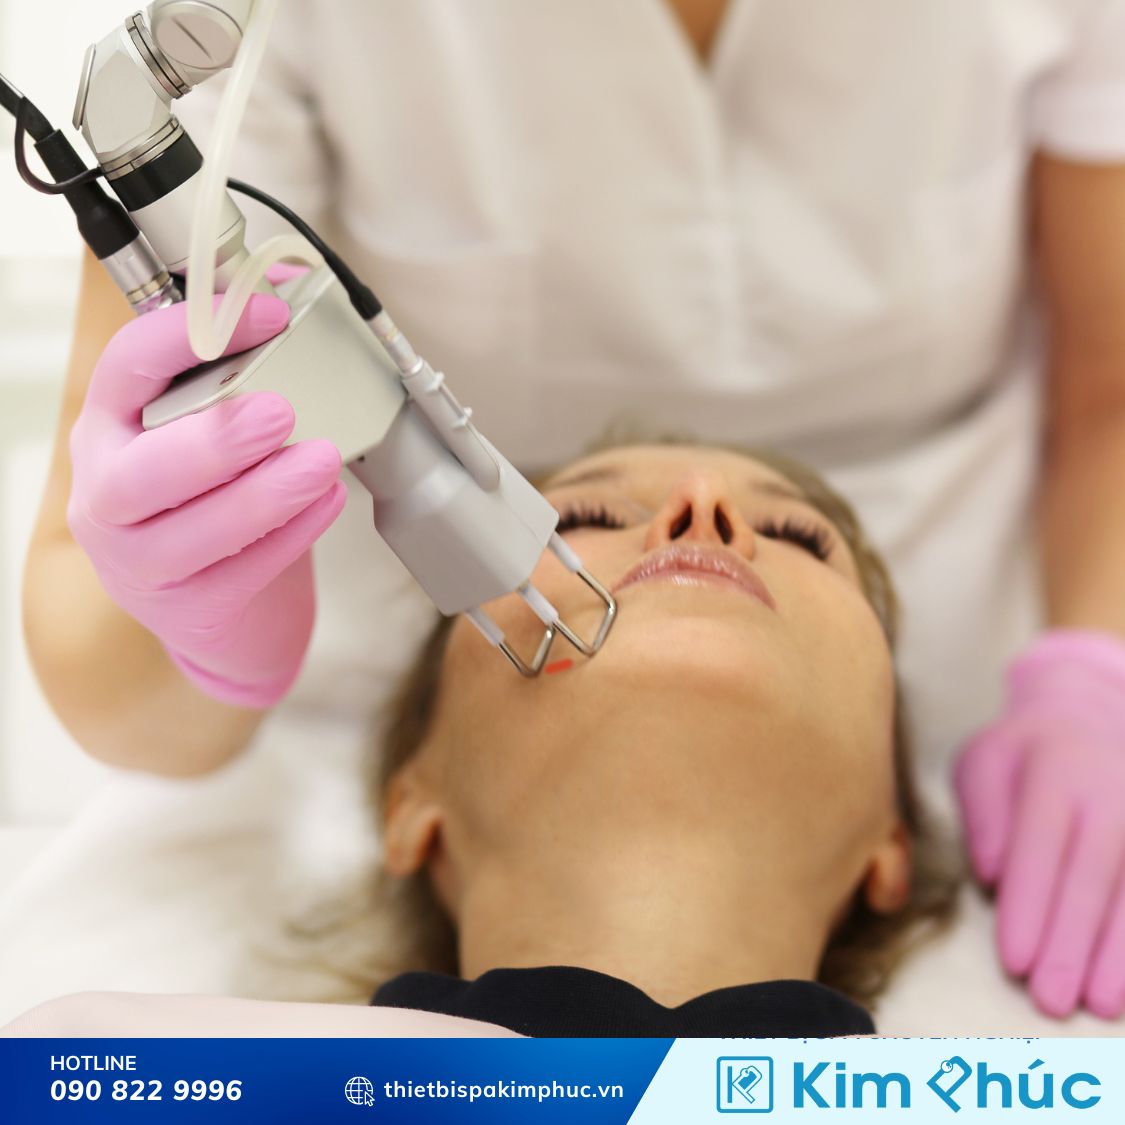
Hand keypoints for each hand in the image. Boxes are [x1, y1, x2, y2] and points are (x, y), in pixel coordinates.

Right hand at [67, 293, 346, 708]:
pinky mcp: (188, 610)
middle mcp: (106, 498)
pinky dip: (290, 536)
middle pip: (139, 474)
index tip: (264, 313)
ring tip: (324, 460)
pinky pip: (240, 575)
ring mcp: (139, 563)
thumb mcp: (206, 432)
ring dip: (263, 494)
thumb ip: (240, 370)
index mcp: (108, 429)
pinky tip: (326, 503)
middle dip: (214, 440)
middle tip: (281, 412)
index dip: (187, 335)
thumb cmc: (210, 500)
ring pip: (190, 533)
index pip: (124, 369)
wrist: (218, 607)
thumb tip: (300, 282)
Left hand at [954, 630, 1124, 1017]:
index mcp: (1057, 772)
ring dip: (1121, 954)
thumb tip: (994, 875)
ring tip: (1100, 1005)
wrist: (1090, 713)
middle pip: (1093, 877)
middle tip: (1051, 999)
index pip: (1040, 847)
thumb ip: (985, 814)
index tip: (1014, 962)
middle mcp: (1114, 794)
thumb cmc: (1023, 752)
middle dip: (1072, 943)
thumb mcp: (984, 761)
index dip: (1029, 907)